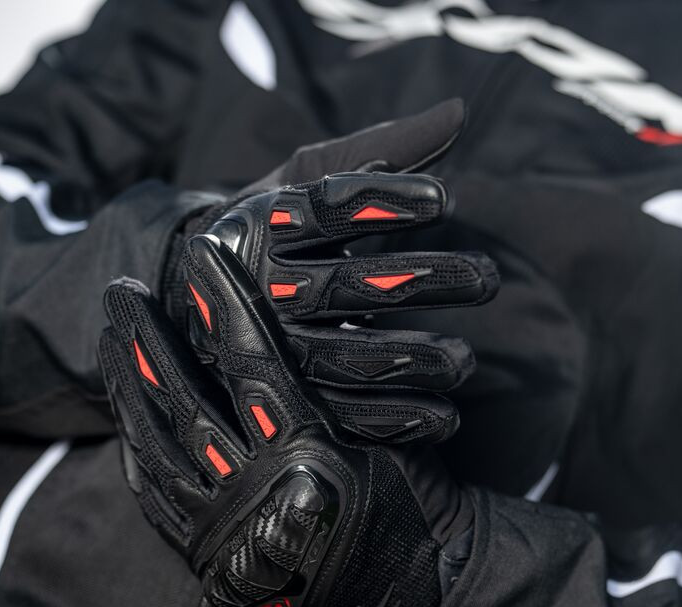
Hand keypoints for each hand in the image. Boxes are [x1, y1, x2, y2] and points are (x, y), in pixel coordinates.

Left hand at [99, 236, 472, 606]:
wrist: (401, 600)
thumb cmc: (409, 513)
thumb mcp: (388, 441)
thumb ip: (339, 392)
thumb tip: (301, 328)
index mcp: (308, 451)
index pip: (252, 358)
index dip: (221, 301)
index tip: (199, 254)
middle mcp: (256, 486)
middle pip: (185, 398)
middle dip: (148, 339)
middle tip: (121, 290)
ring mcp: (223, 524)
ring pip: (158, 444)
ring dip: (128, 387)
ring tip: (110, 341)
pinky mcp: (206, 553)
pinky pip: (156, 495)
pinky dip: (137, 450)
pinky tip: (125, 417)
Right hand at [164, 100, 498, 445]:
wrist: (194, 298)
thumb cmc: (273, 229)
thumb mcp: (308, 178)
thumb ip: (381, 148)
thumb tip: (460, 113)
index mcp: (260, 224)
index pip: (325, 209)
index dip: (385, 204)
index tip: (445, 202)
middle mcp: (257, 286)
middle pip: (344, 287)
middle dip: (422, 281)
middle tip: (487, 278)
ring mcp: (265, 348)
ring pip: (342, 358)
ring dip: (412, 361)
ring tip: (465, 359)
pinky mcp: (280, 395)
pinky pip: (338, 414)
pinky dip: (392, 419)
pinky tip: (443, 415)